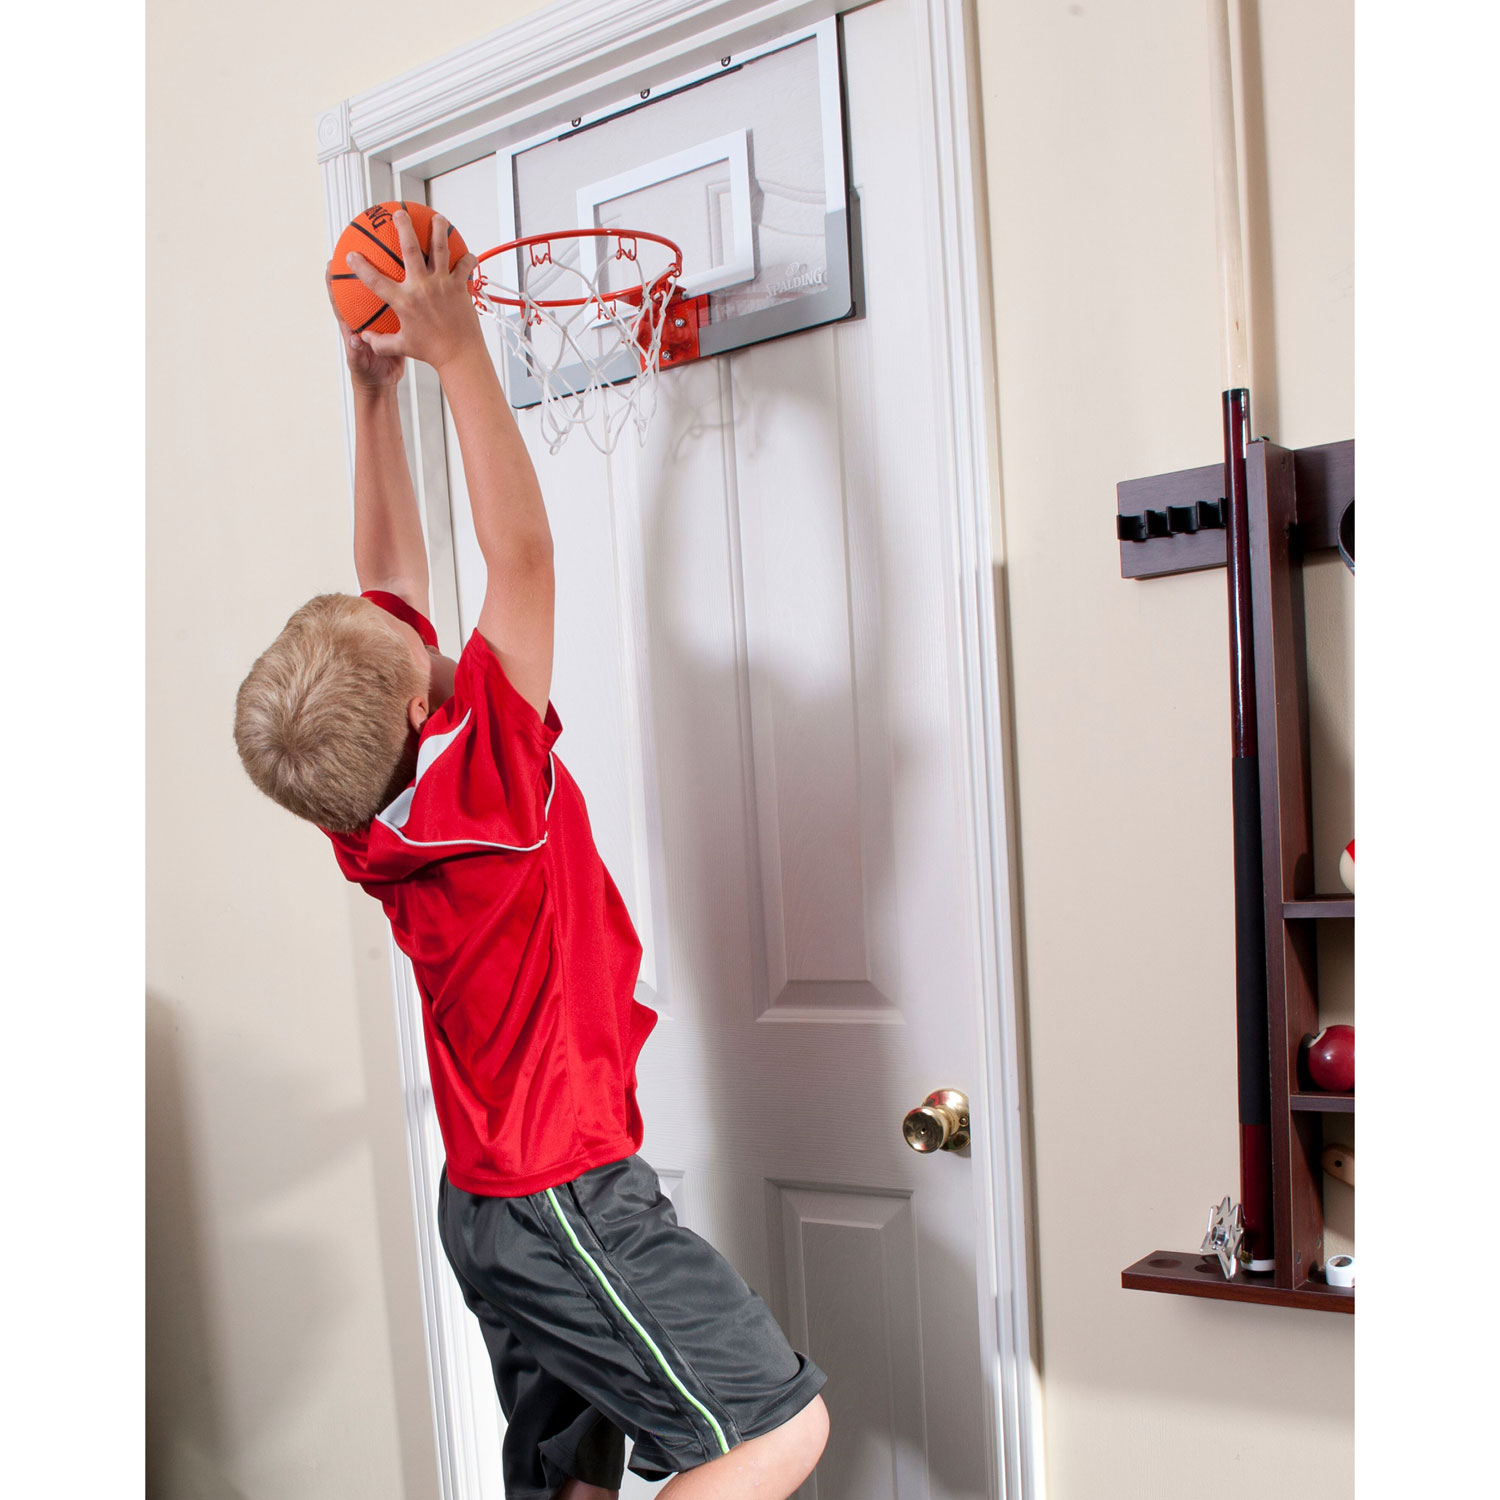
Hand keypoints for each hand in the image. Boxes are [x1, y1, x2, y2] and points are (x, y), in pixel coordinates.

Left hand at [327, 262, 405, 388]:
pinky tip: (411, 284)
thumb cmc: (367, 374)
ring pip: (380, 293)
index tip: (330, 264)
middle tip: (357, 249)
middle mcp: (363, 319)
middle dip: (355, 269)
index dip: (332, 282)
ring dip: (383, 276)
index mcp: (350, 326)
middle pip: (357, 289)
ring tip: (388, 257)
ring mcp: (379, 320)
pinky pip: (397, 306)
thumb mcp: (360, 363)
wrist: (382, 384)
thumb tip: (354, 339)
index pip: (339, 300)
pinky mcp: (394, 325)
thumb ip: (356, 351)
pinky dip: (402, 295)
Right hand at [343, 209, 482, 372]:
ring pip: (440, 249)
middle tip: (398, 212)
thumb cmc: (431, 352)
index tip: (350, 255)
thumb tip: (365, 338)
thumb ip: (381, 342)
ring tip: (438, 218)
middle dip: (403, 226)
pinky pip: (463, 266)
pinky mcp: (459, 287)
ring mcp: (441, 285)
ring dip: (438, 230)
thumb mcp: (402, 346)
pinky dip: (467, 258)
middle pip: (410, 248)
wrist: (459, 356)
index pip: (374, 280)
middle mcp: (421, 288)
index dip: (360, 266)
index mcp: (403, 301)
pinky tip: (468, 252)